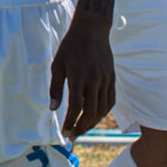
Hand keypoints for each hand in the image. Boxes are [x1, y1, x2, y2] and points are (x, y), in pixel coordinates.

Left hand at [49, 14, 116, 138]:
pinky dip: (103, 113)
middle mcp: (94, 80)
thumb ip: (55, 87)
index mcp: (78, 76)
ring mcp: (106, 79)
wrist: (92, 29)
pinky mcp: (112, 78)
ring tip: (82, 129)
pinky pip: (110, 101)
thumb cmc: (70, 46)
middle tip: (73, 136)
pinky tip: (94, 117)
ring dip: (92, 123)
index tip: (65, 132)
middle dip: (81, 127)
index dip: (70, 122)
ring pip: (102, 109)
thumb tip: (53, 108)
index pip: (76, 107)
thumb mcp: (58, 64)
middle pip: (90, 112)